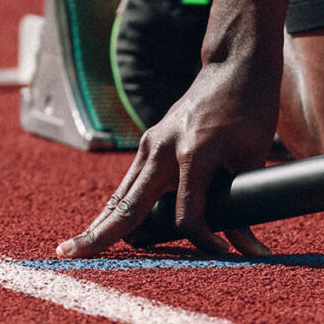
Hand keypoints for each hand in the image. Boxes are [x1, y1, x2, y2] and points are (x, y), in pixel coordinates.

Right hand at [56, 59, 279, 257]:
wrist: (235, 66)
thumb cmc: (251, 110)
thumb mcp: (254, 157)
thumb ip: (245, 202)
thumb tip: (246, 247)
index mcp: (194, 154)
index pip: (187, 215)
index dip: (205, 241)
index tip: (224, 254)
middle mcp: (163, 148)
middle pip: (128, 205)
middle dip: (101, 235)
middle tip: (69, 257)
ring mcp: (152, 143)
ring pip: (122, 193)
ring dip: (102, 222)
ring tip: (76, 249)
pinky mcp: (151, 141)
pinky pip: (131, 180)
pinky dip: (118, 205)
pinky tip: (105, 225)